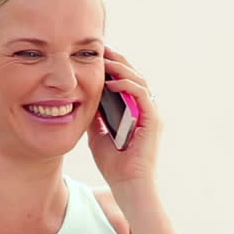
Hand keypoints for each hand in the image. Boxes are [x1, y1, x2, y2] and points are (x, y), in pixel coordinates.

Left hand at [88, 45, 162, 188]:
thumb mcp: (96, 134)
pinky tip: (110, 82)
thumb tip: (80, 99)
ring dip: (120, 68)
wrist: (127, 185)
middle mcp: (145, 109)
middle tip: (99, 48)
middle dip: (116, 60)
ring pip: (138, 80)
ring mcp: (151, 114)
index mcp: (134, 111)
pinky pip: (141, 94)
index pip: (125, 81)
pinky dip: (126, 85)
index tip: (94, 57)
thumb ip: (94, 117)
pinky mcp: (153, 120)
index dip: (112, 66)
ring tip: (104, 59)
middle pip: (133, 75)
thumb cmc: (114, 165)